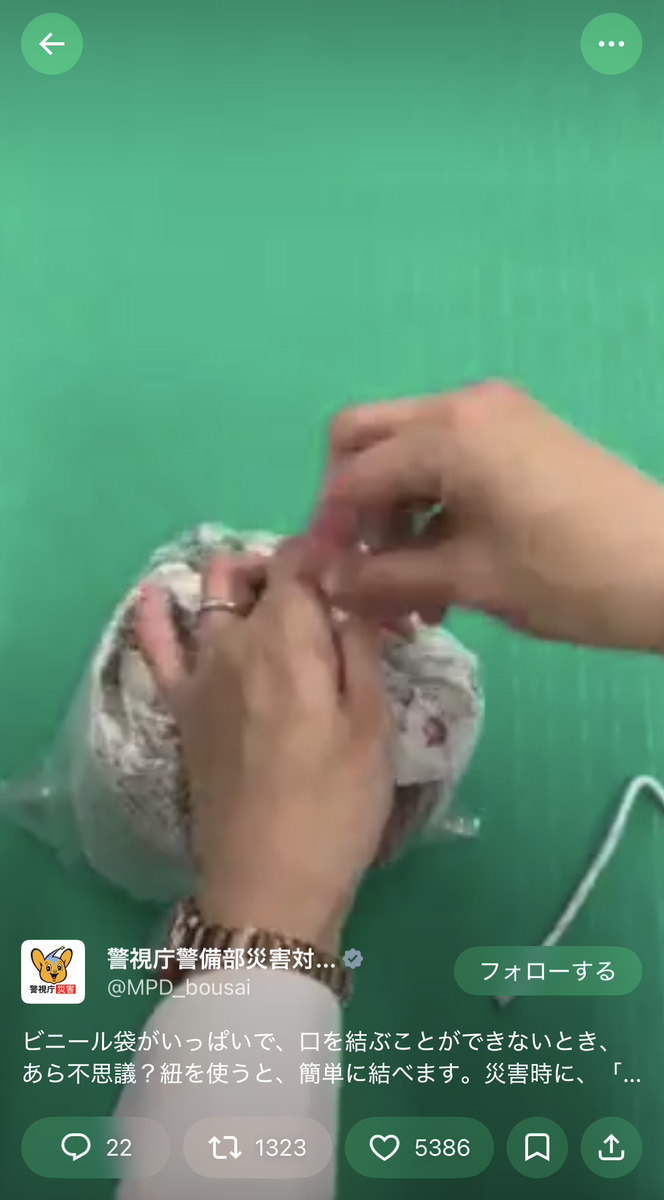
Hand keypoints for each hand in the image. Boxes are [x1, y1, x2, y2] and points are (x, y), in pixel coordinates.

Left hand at [135, 548, 390, 953]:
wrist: (268, 883)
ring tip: (279, 601)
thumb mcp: (374, 724)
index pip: (303, 557)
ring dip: (244, 580)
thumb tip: (355, 589)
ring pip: (211, 594)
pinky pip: (155, 647)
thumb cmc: (336, 805)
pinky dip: (155, 614)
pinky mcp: (181, 706)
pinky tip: (157, 594)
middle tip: (339, 603)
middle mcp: (233, 639)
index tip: (365, 572)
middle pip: (260, 572)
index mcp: (287, 636)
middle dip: (299, 568)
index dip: (334, 551)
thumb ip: (361, 646)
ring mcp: (199, 672)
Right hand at [308, 381, 663, 651]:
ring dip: (394, 516)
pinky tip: (443, 571)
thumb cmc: (568, 576)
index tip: (323, 584)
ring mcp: (496, 415)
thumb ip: (385, 577)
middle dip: (352, 506)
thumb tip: (324, 584)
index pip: (353, 475)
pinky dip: (431, 506)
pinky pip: (449, 459)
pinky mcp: (520, 435)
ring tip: (409, 595)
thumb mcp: (469, 581)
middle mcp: (463, 405)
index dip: (329, 531)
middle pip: (366, 439)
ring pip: (407, 452)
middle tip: (361, 570)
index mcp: (446, 432)